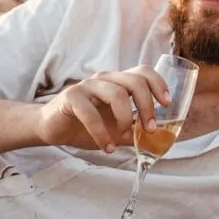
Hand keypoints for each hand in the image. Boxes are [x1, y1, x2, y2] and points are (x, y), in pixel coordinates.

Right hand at [36, 67, 169, 151]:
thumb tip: (160, 141)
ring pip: (116, 94)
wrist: (52, 128)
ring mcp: (87, 86)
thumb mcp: (115, 130)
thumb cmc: (85, 125)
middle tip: (150, 129)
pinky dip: (102, 133)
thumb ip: (135, 132)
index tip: (166, 104)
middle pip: (135, 81)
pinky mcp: (71, 97)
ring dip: (125, 120)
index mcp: (117, 82)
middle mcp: (104, 79)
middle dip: (148, 106)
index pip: (143, 71)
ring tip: (121, 139)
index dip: (158, 84)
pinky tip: (106, 147)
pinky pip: (91, 113)